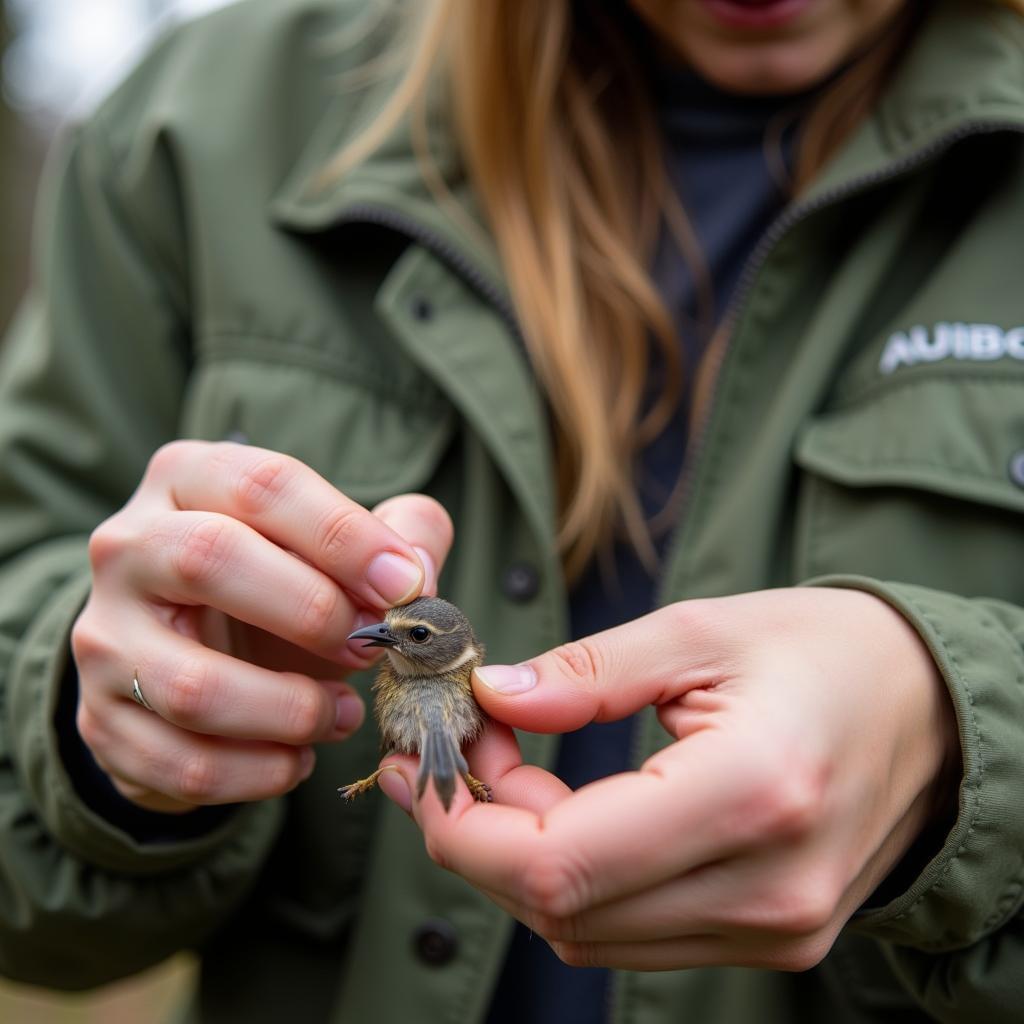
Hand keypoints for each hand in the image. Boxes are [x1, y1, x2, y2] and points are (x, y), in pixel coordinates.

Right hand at [71, 440, 452, 812]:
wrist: (190, 658)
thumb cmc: (279, 587)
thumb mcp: (336, 547)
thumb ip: (398, 537)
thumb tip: (416, 573)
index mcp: (187, 479)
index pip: (263, 486)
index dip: (344, 535)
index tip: (405, 585)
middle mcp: (127, 545)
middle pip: (209, 559)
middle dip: (312, 612)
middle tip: (369, 648)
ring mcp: (102, 636)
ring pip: (193, 684)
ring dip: (292, 711)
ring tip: (343, 714)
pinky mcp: (100, 720)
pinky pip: (183, 763)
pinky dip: (259, 774)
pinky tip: (299, 758)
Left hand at [379, 587, 958, 970]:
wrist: (924, 707)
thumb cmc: (820, 650)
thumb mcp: (700, 631)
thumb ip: (586, 674)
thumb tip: (491, 698)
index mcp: (751, 793)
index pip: (563, 864)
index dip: (465, 827)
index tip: (422, 766)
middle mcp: (768, 889)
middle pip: (563, 908)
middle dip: (479, 835)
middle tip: (460, 750)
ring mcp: (775, 929)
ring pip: (587, 932)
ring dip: (520, 859)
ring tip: (511, 769)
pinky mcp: (770, 938)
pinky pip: (631, 933)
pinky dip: (573, 879)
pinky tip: (560, 811)